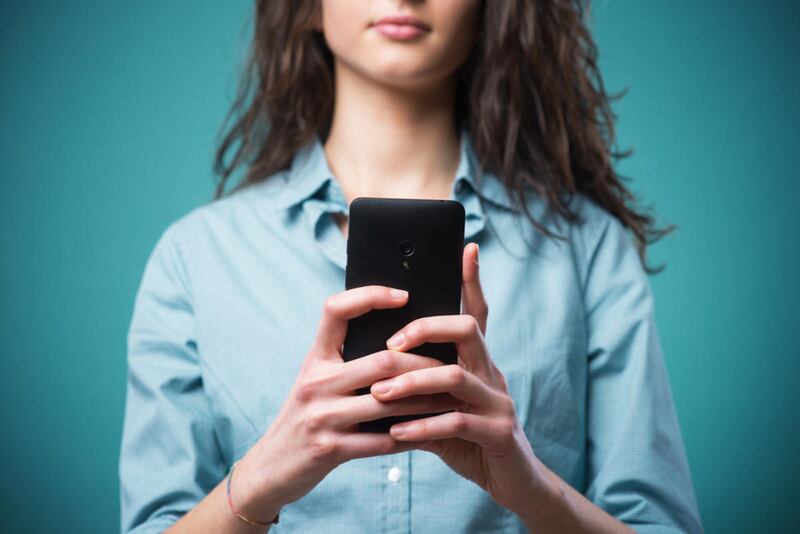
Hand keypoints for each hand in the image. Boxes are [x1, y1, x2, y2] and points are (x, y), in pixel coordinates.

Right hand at [232, 285, 463, 520]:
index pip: (336, 310)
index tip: (403, 295)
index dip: (370, 296)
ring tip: (453, 397)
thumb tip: (398, 340)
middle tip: (453, 365)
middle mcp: (316, 382)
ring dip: (427, 401)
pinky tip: (433, 432)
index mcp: (315, 359)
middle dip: (423, 364)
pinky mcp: (330, 449)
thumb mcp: (316, 381)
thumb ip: (346, 361)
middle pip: (381, 360)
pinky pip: (383, 440)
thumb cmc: (306, 417)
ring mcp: (322, 416)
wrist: (271, 467)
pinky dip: (413, 435)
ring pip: (389, 401)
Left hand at [371, 243, 542, 513]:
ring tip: (379, 394)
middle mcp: (491, 373)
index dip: (472, 280)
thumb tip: (371, 372)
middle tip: (389, 344)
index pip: (475, 312)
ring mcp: (499, 402)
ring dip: (413, 382)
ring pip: (456, 377)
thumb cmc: (467, 439)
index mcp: (477, 362)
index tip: (466, 248)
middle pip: (466, 330)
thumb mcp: (441, 406)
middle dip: (425, 328)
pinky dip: (423, 426)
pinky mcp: (499, 434)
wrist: (511, 482)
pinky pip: (458, 423)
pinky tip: (396, 433)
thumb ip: (417, 387)